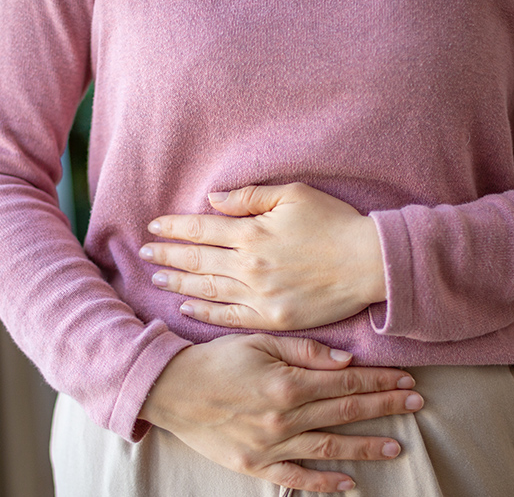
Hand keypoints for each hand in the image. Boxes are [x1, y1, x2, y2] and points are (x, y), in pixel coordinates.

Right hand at [138, 333, 423, 492]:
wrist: (170, 389)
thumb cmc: (215, 360)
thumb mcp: (258, 342)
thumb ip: (305, 352)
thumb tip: (346, 361)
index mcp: (288, 383)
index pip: (347, 382)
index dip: (380, 381)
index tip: (407, 380)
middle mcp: (285, 418)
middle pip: (346, 411)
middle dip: (386, 406)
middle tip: (417, 404)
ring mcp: (271, 445)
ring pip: (330, 448)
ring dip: (367, 446)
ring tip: (398, 446)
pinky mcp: (255, 465)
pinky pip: (296, 478)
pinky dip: (324, 483)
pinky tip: (349, 483)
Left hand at [140, 183, 385, 330]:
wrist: (370, 263)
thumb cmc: (335, 223)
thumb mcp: (294, 195)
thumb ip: (250, 197)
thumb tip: (213, 199)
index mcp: (252, 233)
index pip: (201, 229)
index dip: (174, 227)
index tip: (154, 226)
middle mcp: (249, 266)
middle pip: (196, 260)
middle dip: (166, 255)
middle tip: (144, 253)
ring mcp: (259, 295)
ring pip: (207, 290)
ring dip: (178, 284)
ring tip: (155, 279)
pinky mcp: (272, 318)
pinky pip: (229, 316)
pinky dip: (204, 313)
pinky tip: (186, 308)